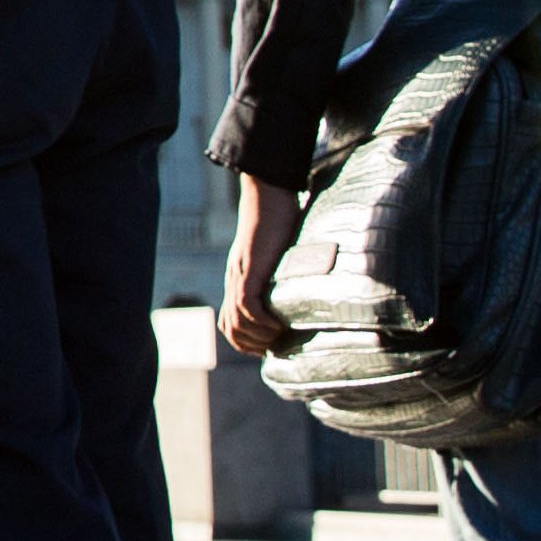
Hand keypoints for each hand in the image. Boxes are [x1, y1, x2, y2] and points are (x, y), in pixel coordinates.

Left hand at [216, 176, 300, 360]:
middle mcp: (235, 281)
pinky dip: (261, 322)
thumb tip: (311, 285)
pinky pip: (246, 305)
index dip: (246, 341)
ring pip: (236, 322)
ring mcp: (239, 276)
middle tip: (278, 345)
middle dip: (252, 345)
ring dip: (258, 337)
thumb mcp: (280, 255)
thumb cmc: (279, 220)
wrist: (268, 195)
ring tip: (280, 337)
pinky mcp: (249, 269)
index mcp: (239, 281)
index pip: (229, 324)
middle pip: (230, 329)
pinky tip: (278, 325)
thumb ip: (285, 271)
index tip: (271, 346)